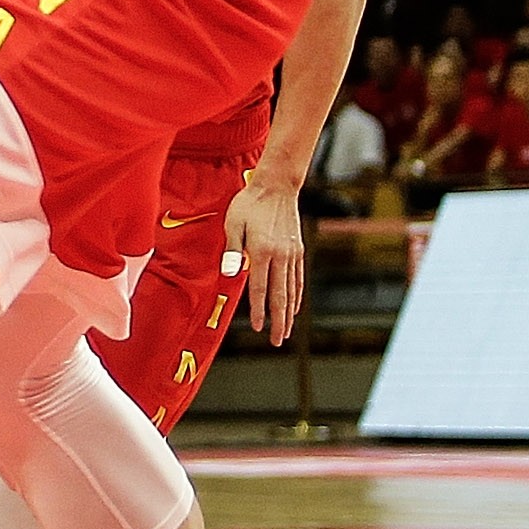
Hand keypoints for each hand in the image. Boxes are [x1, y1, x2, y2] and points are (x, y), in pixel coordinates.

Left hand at [224, 175, 304, 344]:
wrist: (276, 187)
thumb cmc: (248, 204)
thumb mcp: (232, 223)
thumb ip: (232, 250)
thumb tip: (230, 274)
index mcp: (262, 251)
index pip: (259, 289)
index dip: (258, 310)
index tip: (257, 327)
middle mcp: (280, 256)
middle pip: (280, 296)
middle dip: (278, 321)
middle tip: (277, 341)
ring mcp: (292, 254)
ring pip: (292, 291)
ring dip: (289, 313)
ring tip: (286, 331)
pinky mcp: (298, 251)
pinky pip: (298, 279)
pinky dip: (297, 296)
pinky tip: (294, 307)